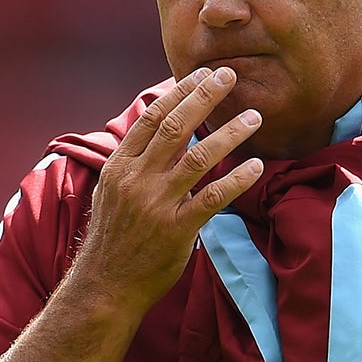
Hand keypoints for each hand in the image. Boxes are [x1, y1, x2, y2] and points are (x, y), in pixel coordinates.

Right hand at [69, 66, 265, 317]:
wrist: (104, 287)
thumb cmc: (112, 241)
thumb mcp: (111, 194)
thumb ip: (134, 165)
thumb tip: (157, 135)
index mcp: (119, 167)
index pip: (151, 118)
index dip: (179, 92)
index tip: (202, 74)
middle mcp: (136, 180)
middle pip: (175, 127)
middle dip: (204, 97)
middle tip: (229, 76)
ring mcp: (156, 204)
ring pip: (198, 157)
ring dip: (229, 133)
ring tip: (254, 117)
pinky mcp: (176, 230)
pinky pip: (213, 197)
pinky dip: (237, 180)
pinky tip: (256, 166)